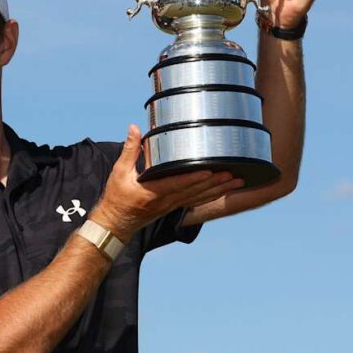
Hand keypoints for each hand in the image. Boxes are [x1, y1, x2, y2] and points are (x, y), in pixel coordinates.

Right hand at [90, 125, 244, 241]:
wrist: (116, 223)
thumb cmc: (117, 198)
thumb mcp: (119, 172)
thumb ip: (129, 149)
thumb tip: (134, 128)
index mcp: (153, 192)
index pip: (177, 184)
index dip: (194, 178)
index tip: (210, 170)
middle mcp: (166, 201)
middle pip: (195, 192)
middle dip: (215, 183)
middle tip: (233, 174)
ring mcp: (171, 206)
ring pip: (199, 198)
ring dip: (219, 190)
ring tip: (237, 181)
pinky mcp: (173, 207)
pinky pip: (196, 201)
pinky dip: (212, 196)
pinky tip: (223, 190)